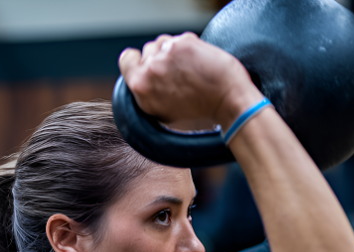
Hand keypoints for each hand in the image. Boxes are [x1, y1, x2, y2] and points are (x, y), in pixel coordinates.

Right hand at [118, 33, 263, 130]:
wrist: (227, 101)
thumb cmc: (200, 109)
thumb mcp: (163, 111)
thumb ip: (147, 92)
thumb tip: (142, 75)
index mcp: (140, 90)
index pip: (126, 60)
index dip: (138, 60)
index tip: (151, 65)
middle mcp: (149, 73)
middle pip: (148, 50)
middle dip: (161, 57)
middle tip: (178, 74)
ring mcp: (164, 57)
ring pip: (163, 42)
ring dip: (174, 51)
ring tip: (189, 68)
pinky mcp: (181, 45)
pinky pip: (180, 38)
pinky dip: (189, 47)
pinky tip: (198, 61)